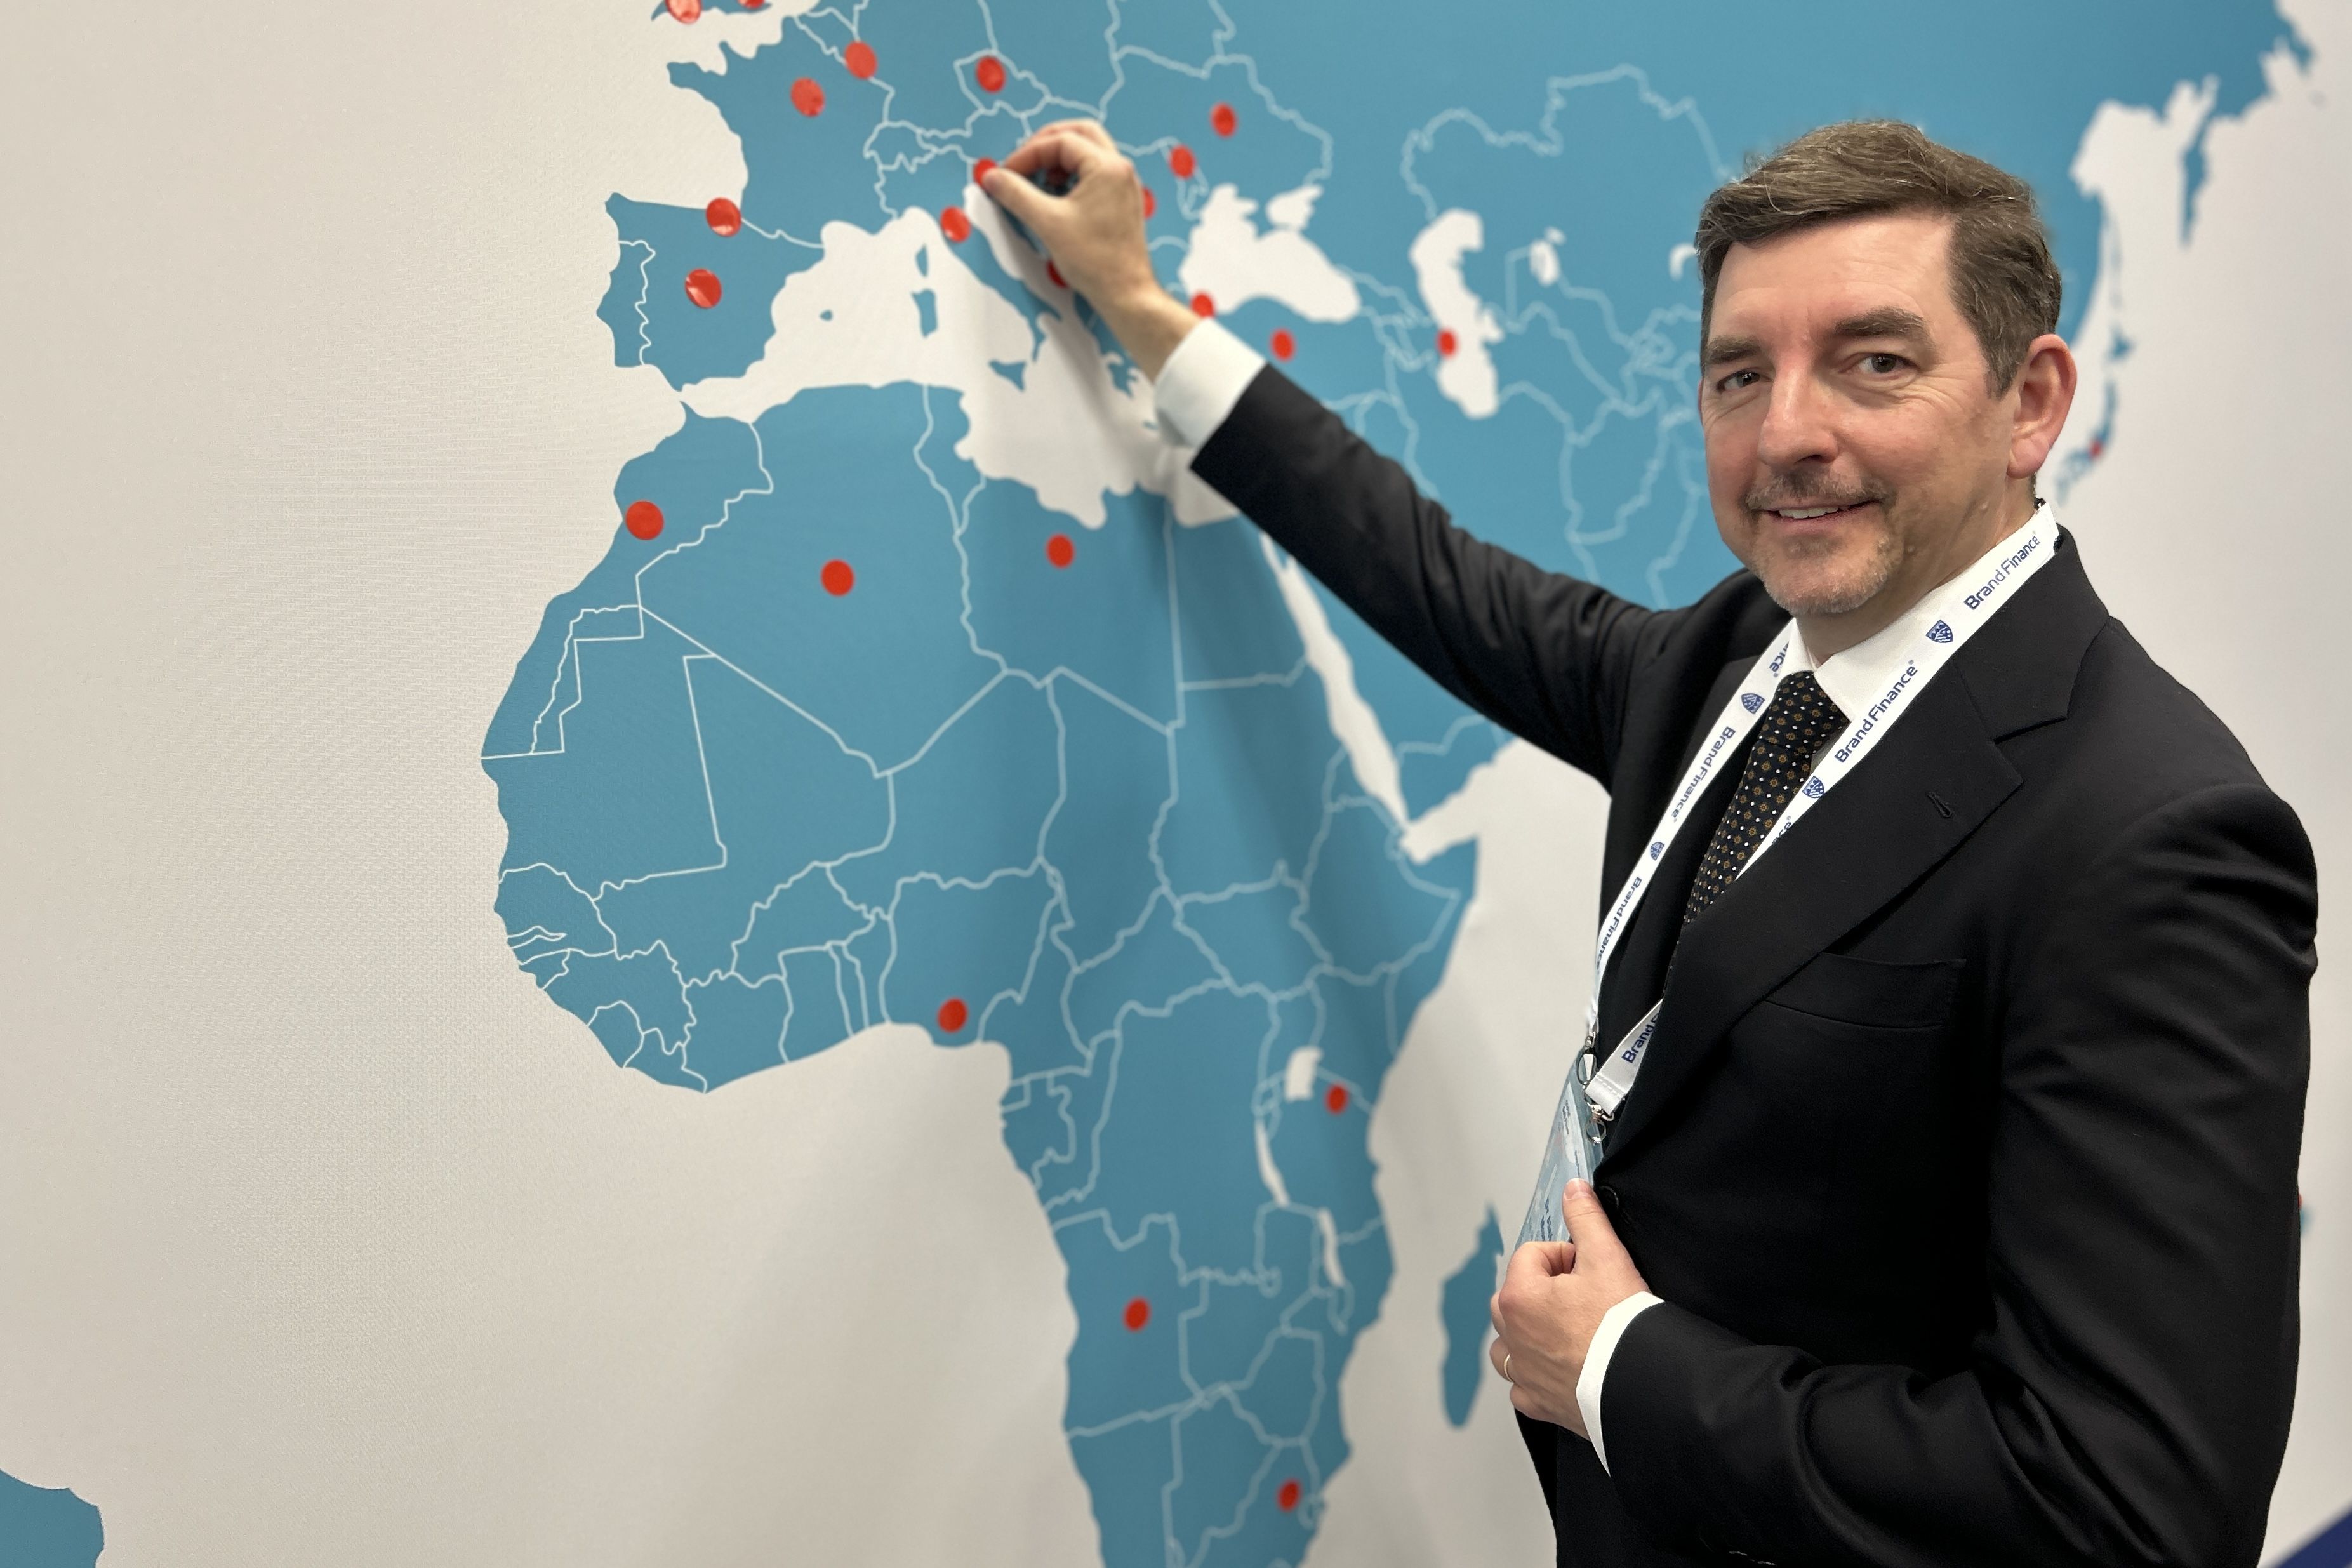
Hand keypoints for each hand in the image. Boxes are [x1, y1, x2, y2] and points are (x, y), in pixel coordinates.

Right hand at [981, 120, 1198, 376]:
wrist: (1126, 294)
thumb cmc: (1096, 262)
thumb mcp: (1047, 223)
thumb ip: (1016, 194)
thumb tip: (992, 177)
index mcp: (1107, 167)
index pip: (1060, 142)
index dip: (1027, 153)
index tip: (1006, 173)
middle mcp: (1119, 169)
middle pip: (1078, 134)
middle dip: (1046, 144)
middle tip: (1023, 162)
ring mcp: (1123, 184)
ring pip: (1087, 151)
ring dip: (1058, 159)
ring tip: (1037, 181)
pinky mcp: (1120, 200)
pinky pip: (1093, 172)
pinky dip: (1071, 175)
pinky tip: (1054, 195)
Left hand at [1487, 1181, 1648, 1435]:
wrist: (1642, 1384)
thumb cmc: (1621, 1327)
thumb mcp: (1607, 1257)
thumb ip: (1585, 1217)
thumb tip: (1573, 1190)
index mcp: (1519, 1296)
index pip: (1532, 1255)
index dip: (1565, 1257)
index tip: (1590, 1270)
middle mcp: (1511, 1336)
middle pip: (1515, 1296)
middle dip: (1543, 1291)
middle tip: (1585, 1298)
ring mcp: (1522, 1373)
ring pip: (1509, 1343)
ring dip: (1529, 1334)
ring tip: (1567, 1332)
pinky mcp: (1538, 1402)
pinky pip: (1522, 1386)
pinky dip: (1535, 1377)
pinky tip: (1562, 1369)